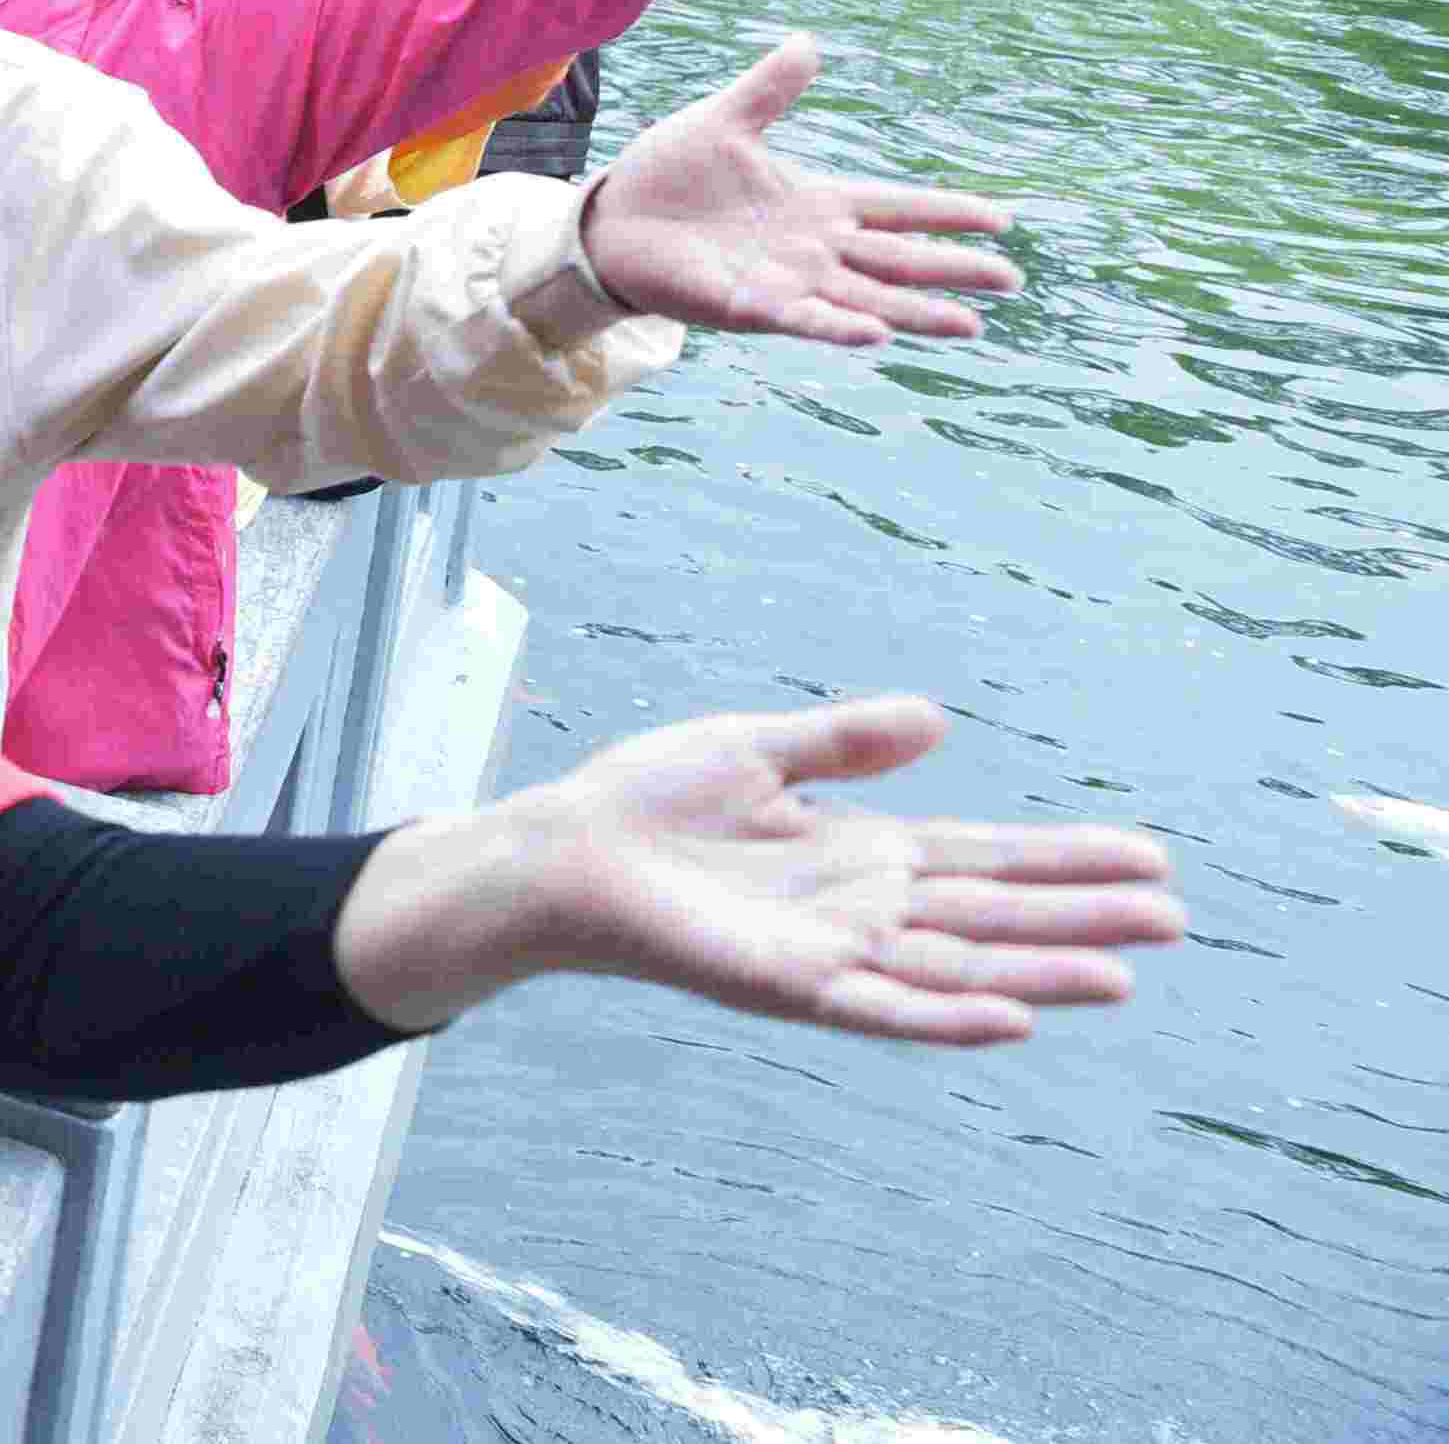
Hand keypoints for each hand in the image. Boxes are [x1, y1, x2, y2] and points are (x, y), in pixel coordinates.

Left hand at [343, 697, 1179, 1043]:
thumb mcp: (758, 749)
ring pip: (958, 968)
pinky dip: (946, 1015)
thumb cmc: (646, 802)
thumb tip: (939, 718)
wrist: (560, 852)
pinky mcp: (788, 986)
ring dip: (1038, 973)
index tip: (1150, 857)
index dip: (1065, 858)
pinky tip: (1011, 1017)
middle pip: (994, 914)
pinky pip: (881, 1008)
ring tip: (1123, 976)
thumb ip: (845, 740)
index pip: (985, 858)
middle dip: (1080, 917)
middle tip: (1175, 917)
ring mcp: (831, 953)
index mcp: (862, 853)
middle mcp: (863, 910)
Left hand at [581, 33, 1019, 345]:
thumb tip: (810, 40)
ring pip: (866, 299)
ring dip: (915, 312)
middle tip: (1013, 279)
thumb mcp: (725, 120)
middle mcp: (812, 248)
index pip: (895, 206)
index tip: (1002, 218)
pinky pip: (801, 319)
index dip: (946, 213)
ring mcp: (785, 280)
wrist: (612, 217)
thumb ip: (771, 89)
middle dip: (953, 268)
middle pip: (898, 258)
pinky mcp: (747, 305)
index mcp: (814, 202)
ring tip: (970, 322)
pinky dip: (838, 325)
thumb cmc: (670, 173)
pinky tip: (877, 333)